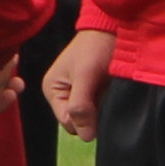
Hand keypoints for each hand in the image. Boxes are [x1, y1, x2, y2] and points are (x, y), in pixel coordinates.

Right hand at [41, 27, 117, 142]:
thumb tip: (85, 137)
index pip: (67, 122)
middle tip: (102, 94)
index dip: (84, 120)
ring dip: (100, 109)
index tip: (97, 103)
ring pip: (89, 117)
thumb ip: (81, 106)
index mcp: (52, 90)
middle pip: (78, 122)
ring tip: (106, 90)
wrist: (112, 28)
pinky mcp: (92, 92)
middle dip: (92, 115)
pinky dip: (105, 104)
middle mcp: (62, 94)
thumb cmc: (95, 48)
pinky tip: (109, 92)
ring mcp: (77, 94)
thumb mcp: (86, 76)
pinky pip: (98, 109)